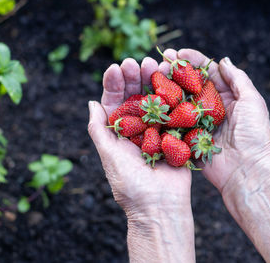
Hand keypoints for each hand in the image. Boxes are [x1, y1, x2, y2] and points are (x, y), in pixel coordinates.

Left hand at [87, 58, 191, 217]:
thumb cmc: (130, 185)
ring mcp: (160, 129)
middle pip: (136, 96)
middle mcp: (139, 128)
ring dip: (154, 81)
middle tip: (135, 62)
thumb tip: (91, 102)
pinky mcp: (178, 133)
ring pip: (156, 99)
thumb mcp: (108, 156)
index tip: (115, 67)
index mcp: (120, 132)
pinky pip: (176, 110)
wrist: (160, 207)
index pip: (115, 102)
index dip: (114, 84)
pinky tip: (173, 78)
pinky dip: (175, 94)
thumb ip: (99, 129)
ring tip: (153, 63)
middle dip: (134, 78)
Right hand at [159, 48, 269, 193]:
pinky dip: (164, 112)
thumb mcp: (252, 102)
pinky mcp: (188, 138)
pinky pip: (175, 123)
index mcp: (227, 97)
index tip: (177, 52)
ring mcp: (198, 123)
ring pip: (180, 102)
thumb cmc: (254, 135)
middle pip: (190, 85)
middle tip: (160, 63)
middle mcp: (211, 108)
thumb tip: (223, 60)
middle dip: (175, 72)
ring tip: (153, 77)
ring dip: (167, 89)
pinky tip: (152, 101)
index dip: (193, 61)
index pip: (208, 73)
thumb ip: (238, 79)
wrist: (247, 171)